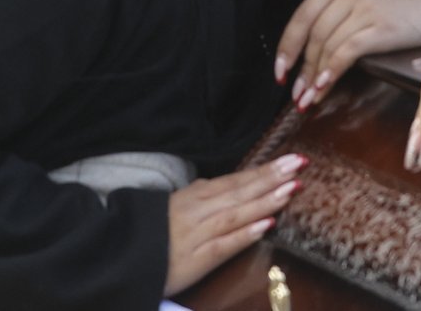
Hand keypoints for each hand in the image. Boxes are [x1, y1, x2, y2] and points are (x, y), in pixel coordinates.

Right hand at [163, 154, 305, 295]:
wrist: (121, 257)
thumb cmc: (150, 232)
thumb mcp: (174, 206)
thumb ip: (198, 194)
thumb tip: (219, 183)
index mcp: (195, 197)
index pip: (236, 180)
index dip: (264, 170)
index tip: (291, 160)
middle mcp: (198, 211)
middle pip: (240, 192)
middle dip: (271, 177)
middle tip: (299, 164)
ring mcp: (198, 235)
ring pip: (236, 214)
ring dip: (265, 200)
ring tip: (291, 189)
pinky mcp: (196, 260)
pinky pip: (224, 245)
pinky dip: (245, 234)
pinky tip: (266, 225)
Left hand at [275, 0, 420, 109]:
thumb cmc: (394, 8)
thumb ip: (334, 16)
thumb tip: (306, 57)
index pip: (302, 16)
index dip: (287, 46)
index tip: (280, 72)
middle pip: (314, 35)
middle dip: (302, 69)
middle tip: (297, 94)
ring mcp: (365, 8)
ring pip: (328, 46)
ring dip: (315, 77)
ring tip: (310, 98)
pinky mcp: (380, 27)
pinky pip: (347, 52)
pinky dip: (332, 71)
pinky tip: (326, 86)